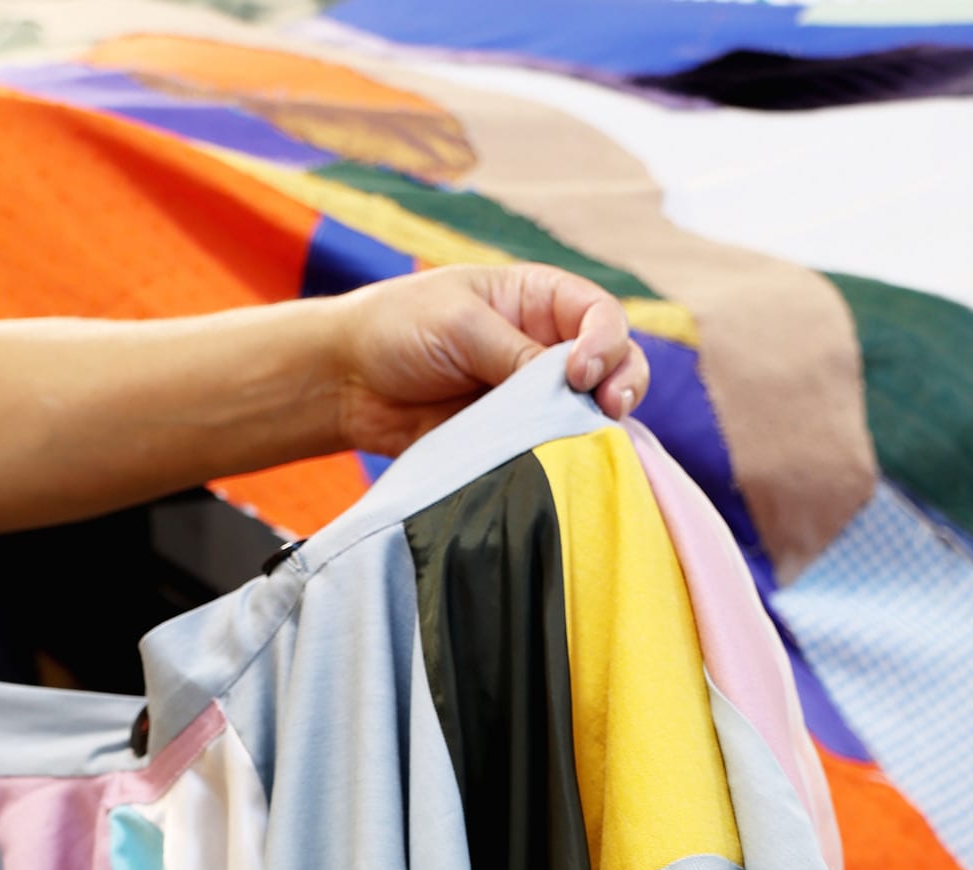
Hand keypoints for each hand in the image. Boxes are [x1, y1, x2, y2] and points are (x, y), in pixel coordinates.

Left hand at [330, 265, 649, 457]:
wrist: (350, 382)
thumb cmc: (399, 328)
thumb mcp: (460, 324)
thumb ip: (515, 354)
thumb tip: (570, 387)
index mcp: (539, 300)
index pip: (600, 316)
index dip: (604, 343)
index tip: (577, 373)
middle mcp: (547, 346)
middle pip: (615, 364)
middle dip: (623, 384)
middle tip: (608, 410)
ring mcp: (535, 397)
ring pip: (592, 413)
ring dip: (601, 427)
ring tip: (594, 442)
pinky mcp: (516, 439)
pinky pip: (554, 450)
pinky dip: (565, 458)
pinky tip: (563, 466)